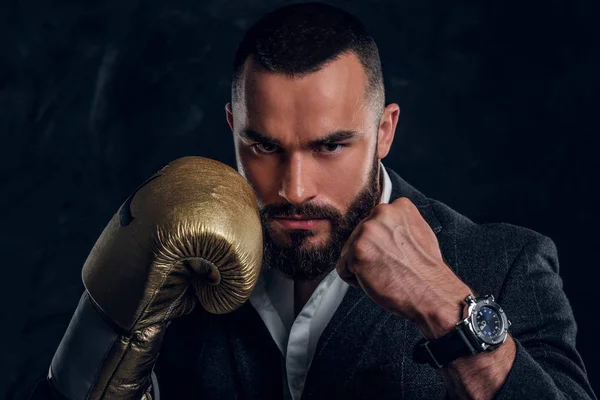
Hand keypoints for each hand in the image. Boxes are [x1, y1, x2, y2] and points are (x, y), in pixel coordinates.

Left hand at [336, 197, 471, 337]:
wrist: (432, 294)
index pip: (373, 223)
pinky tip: (375, 281)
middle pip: (358, 236)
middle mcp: (381, 213)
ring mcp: (368, 231)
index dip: (380, 244)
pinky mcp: (358, 252)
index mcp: (397, 206)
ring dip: (361, 266)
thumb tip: (381, 225)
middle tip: (390, 267)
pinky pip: (342, 268)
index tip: (393, 254)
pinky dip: (354, 279)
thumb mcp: (419, 232)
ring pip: (348, 251)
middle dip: (369, 254)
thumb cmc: (426, 271)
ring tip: (385, 273)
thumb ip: (397, 224)